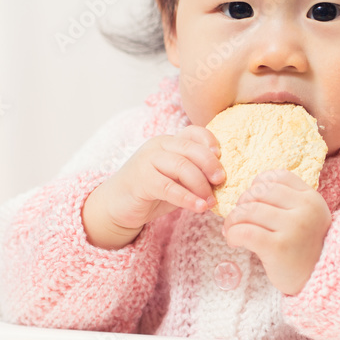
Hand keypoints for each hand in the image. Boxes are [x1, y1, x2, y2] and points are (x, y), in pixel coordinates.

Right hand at [82, 125, 224, 249]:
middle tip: (222, 181)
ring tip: (211, 201)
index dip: (209, 140)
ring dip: (201, 185)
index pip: (193, 132)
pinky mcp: (141, 180)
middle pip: (190, 148)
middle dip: (210, 164)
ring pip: (181, 167)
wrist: (117, 205)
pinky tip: (199, 207)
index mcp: (169, 142)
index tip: (222, 155)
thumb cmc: (153, 192)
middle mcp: (158, 147)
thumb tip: (222, 181)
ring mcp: (147, 161)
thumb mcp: (177, 180)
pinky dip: (187, 198)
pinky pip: (169, 187)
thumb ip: (195, 175)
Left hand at [223, 170, 331, 294]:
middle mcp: (304, 209)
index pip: (278, 177)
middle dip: (242, 203)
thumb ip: (288, 201)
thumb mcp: (308, 217)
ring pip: (248, 210)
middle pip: (259, 192)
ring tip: (231, 230)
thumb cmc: (307, 248)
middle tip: (238, 218)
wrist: (322, 281)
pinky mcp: (277, 247)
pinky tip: (234, 241)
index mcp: (311, 198)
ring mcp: (292, 227)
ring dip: (232, 220)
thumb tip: (248, 193)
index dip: (258, 184)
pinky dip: (232, 234)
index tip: (252, 200)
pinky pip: (244, 232)